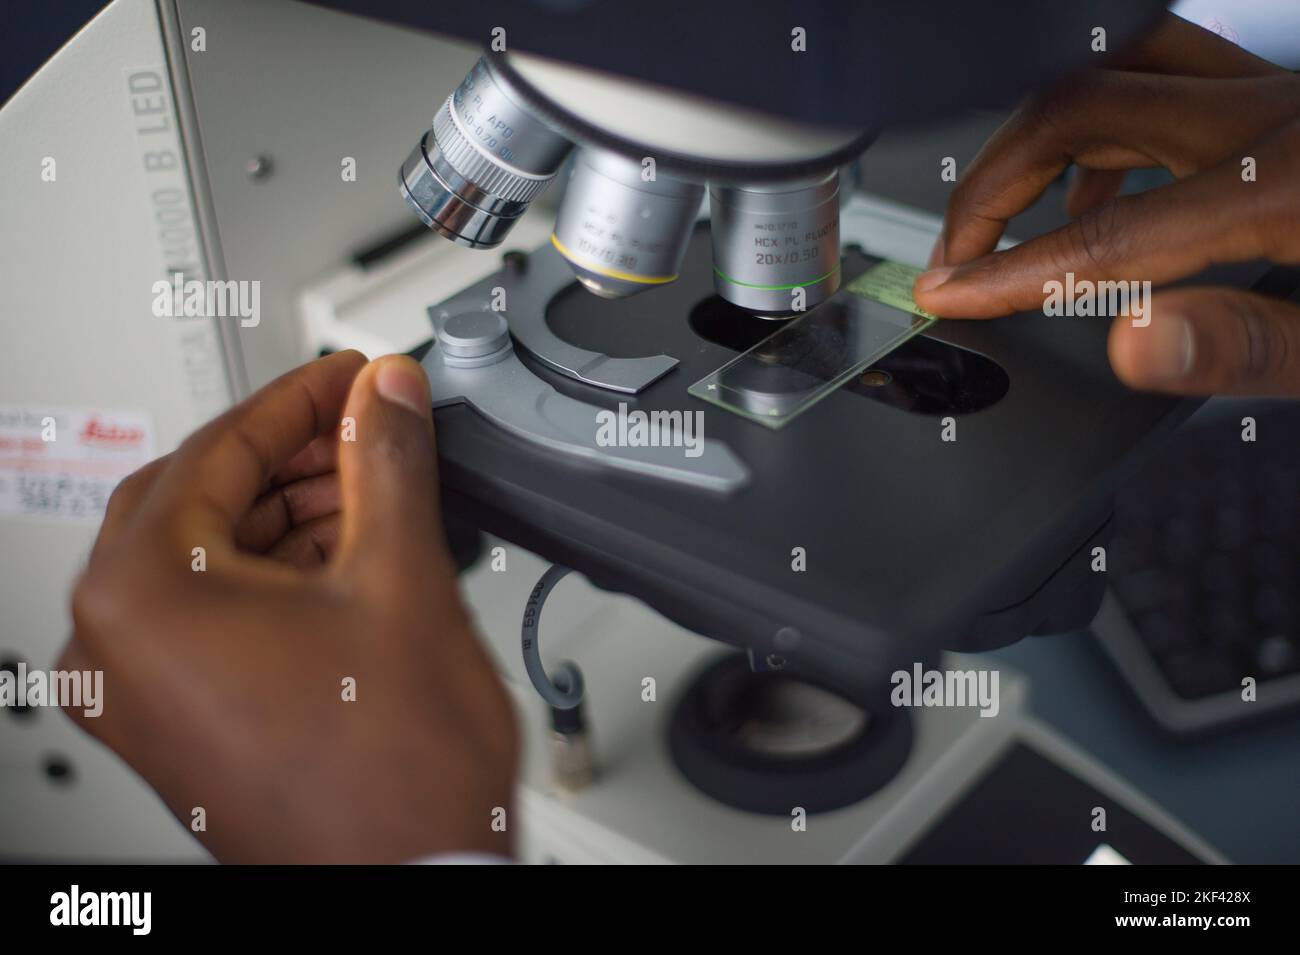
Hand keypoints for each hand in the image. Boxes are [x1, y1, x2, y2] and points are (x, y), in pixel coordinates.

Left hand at [59, 351, 518, 862]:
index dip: (301, 400)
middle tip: (365, 425)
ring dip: (289, 513)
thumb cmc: (391, 779)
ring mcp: (142, 694)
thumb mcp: (400, 581)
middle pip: (202, 499)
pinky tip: (347, 553)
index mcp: (142, 600)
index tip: (351, 378)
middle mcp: (116, 648)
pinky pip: (211, 616)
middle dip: (293, 457)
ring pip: (207, 558)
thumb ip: (388, 463)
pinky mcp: (179, 722)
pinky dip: (275, 574)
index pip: (217, 450)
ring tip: (371, 487)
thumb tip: (386, 397)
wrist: (414, 882)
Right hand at [914, 15, 1299, 395]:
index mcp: (1288, 186)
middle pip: (1081, 106)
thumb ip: (1243, 345)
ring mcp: (1281, 97)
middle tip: (955, 250)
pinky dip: (1103, 130)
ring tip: (1003, 214)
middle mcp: (1275, 119)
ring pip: (1115, 68)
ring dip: (1038, 136)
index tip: (946, 293)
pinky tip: (1093, 192)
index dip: (1009, 270)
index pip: (1108, 233)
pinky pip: (1166, 79)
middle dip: (994, 180)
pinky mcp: (1289, 102)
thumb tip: (1132, 347)